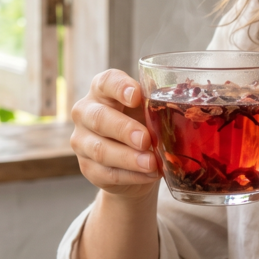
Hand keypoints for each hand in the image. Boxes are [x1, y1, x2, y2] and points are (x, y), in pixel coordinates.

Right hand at [70, 69, 160, 201]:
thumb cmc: (142, 124)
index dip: (120, 87)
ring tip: (151, 163)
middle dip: (123, 129)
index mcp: (102, 90)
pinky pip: (107, 173)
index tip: (137, 96)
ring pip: (101, 150)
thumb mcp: (149, 110)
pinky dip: (131, 176)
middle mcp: (85, 112)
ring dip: (129, 158)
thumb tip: (176, 103)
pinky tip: (149, 174)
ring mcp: (81, 141)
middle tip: (145, 139)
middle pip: (99, 118)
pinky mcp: (87, 167)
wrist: (133, 162)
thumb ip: (157, 104)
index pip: (106, 82)